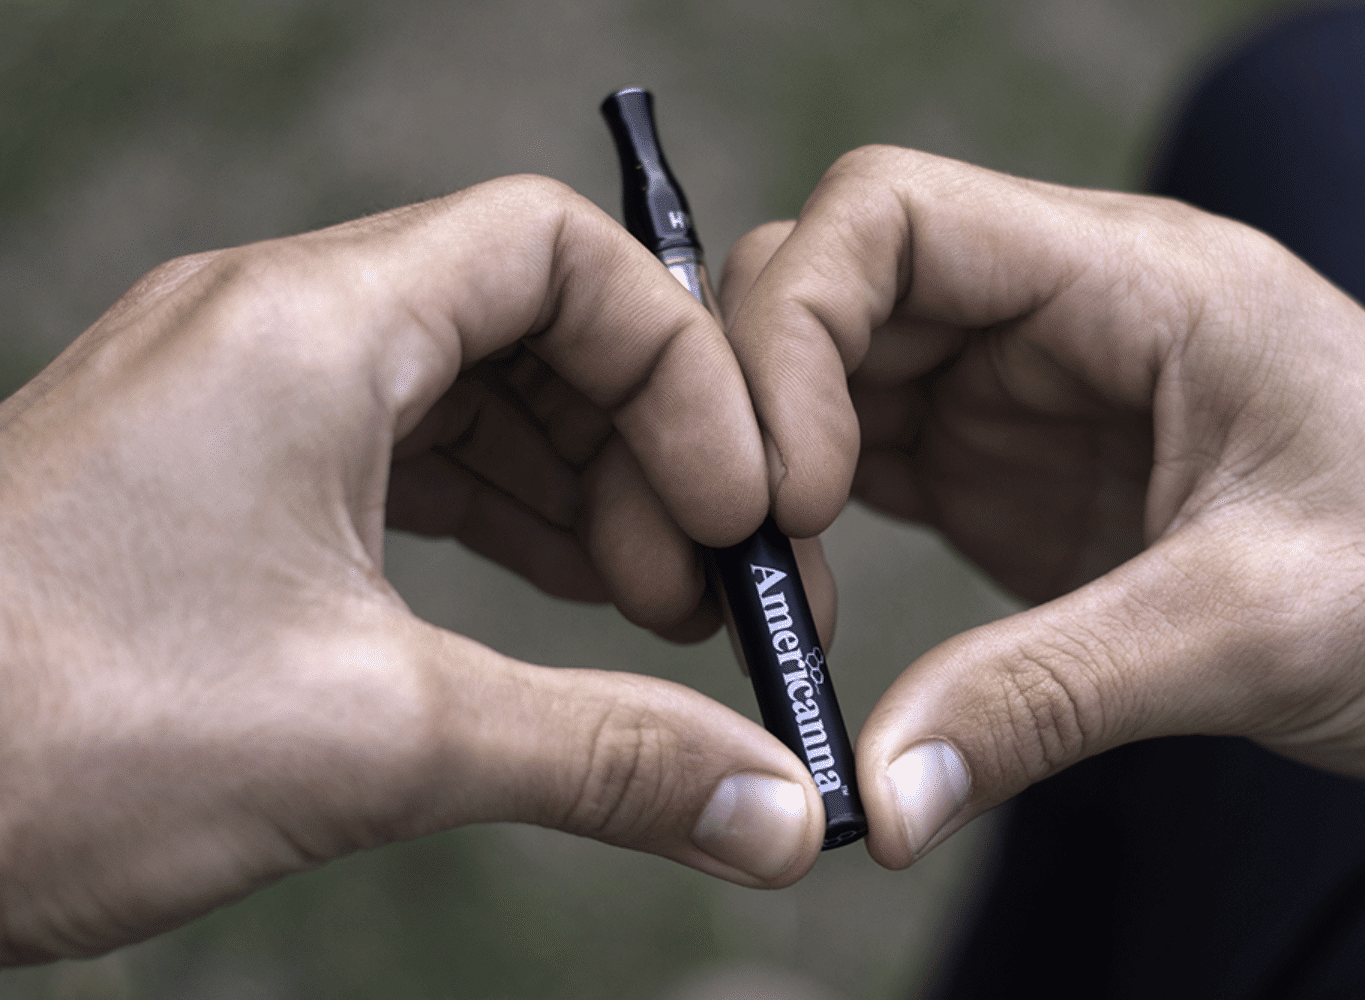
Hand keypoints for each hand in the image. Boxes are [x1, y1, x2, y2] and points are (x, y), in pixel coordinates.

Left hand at [0, 177, 827, 964]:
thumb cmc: (45, 729)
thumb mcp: (376, 736)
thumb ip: (602, 755)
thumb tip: (766, 804)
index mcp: (309, 325)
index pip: (556, 253)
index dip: (676, 365)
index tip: (731, 498)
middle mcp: (270, 328)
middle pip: (523, 321)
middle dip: (634, 445)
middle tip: (699, 579)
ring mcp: (232, 398)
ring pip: (460, 391)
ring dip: (569, 486)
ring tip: (645, 603)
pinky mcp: (211, 475)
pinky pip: (393, 452)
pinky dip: (490, 514)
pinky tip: (546, 594)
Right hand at [719, 146, 1364, 869]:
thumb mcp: (1255, 630)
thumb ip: (1051, 700)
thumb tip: (882, 793)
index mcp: (1132, 280)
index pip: (895, 216)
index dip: (800, 323)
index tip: (786, 481)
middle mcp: (1060, 314)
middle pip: (834, 286)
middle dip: (754, 401)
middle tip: (741, 548)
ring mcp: (1026, 392)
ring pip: (829, 375)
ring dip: (767, 470)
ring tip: (755, 592)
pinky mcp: (1009, 472)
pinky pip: (864, 462)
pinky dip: (805, 525)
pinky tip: (797, 599)